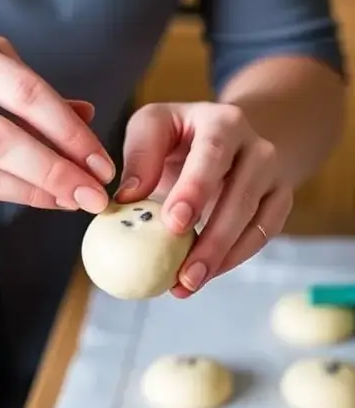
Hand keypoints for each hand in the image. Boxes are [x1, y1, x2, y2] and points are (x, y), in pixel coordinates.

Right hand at [0, 25, 113, 208]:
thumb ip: (28, 85)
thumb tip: (85, 119)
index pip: (25, 95)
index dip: (69, 133)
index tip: (100, 162)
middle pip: (1, 143)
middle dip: (55, 174)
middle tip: (93, 197)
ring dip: (32, 193)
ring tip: (68, 201)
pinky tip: (29, 195)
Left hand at [115, 102, 292, 296]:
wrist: (226, 136)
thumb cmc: (178, 134)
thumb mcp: (152, 127)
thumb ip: (141, 156)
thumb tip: (126, 198)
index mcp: (222, 122)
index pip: (212, 154)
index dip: (195, 189)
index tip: (173, 223)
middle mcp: (256, 147)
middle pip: (240, 196)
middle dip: (212, 238)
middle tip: (184, 272)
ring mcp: (272, 176)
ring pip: (255, 222)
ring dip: (222, 258)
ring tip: (187, 285)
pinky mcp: (279, 200)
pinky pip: (262, 234)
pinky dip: (233, 259)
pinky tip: (204, 277)